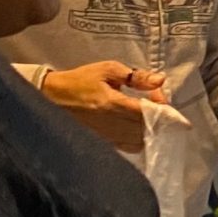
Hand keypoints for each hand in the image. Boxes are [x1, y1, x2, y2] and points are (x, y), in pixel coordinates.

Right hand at [41, 60, 169, 152]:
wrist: (52, 97)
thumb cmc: (81, 80)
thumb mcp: (107, 70)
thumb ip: (136, 76)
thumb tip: (160, 81)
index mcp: (112, 104)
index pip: (147, 113)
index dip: (163, 111)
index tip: (165, 102)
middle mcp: (110, 124)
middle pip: (146, 130)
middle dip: (160, 120)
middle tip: (160, 107)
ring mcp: (106, 137)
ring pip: (140, 141)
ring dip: (152, 131)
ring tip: (152, 118)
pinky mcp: (103, 143)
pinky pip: (129, 147)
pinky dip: (140, 140)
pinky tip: (141, 129)